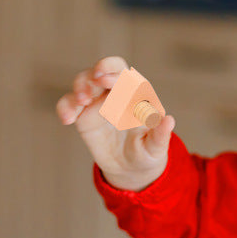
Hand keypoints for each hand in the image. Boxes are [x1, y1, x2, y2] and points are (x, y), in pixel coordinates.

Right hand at [56, 56, 174, 190]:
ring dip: (81, 86)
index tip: (104, 80)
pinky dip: (66, 107)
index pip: (129, 77)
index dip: (116, 75)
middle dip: (98, 71)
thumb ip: (161, 135)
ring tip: (81, 102)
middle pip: (107, 69)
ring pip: (85, 81)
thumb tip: (170, 121)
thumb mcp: (155, 149)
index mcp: (139, 96)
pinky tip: (67, 120)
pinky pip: (69, 103)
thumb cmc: (147, 154)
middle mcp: (118, 92)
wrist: (130, 168)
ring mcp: (99, 100)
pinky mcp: (83, 113)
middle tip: (93, 82)